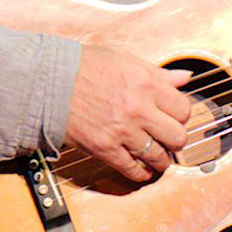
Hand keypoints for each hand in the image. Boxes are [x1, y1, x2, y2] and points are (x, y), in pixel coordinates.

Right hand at [64, 43, 194, 181]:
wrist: (48, 81)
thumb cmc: (83, 66)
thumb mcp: (125, 59)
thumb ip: (158, 72)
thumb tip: (184, 78)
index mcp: (147, 84)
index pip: (183, 108)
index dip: (182, 114)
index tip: (176, 116)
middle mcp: (139, 109)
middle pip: (177, 137)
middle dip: (176, 139)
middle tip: (170, 138)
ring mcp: (122, 131)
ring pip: (158, 156)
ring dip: (161, 159)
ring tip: (159, 156)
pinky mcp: (104, 148)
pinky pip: (132, 168)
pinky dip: (141, 173)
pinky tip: (143, 170)